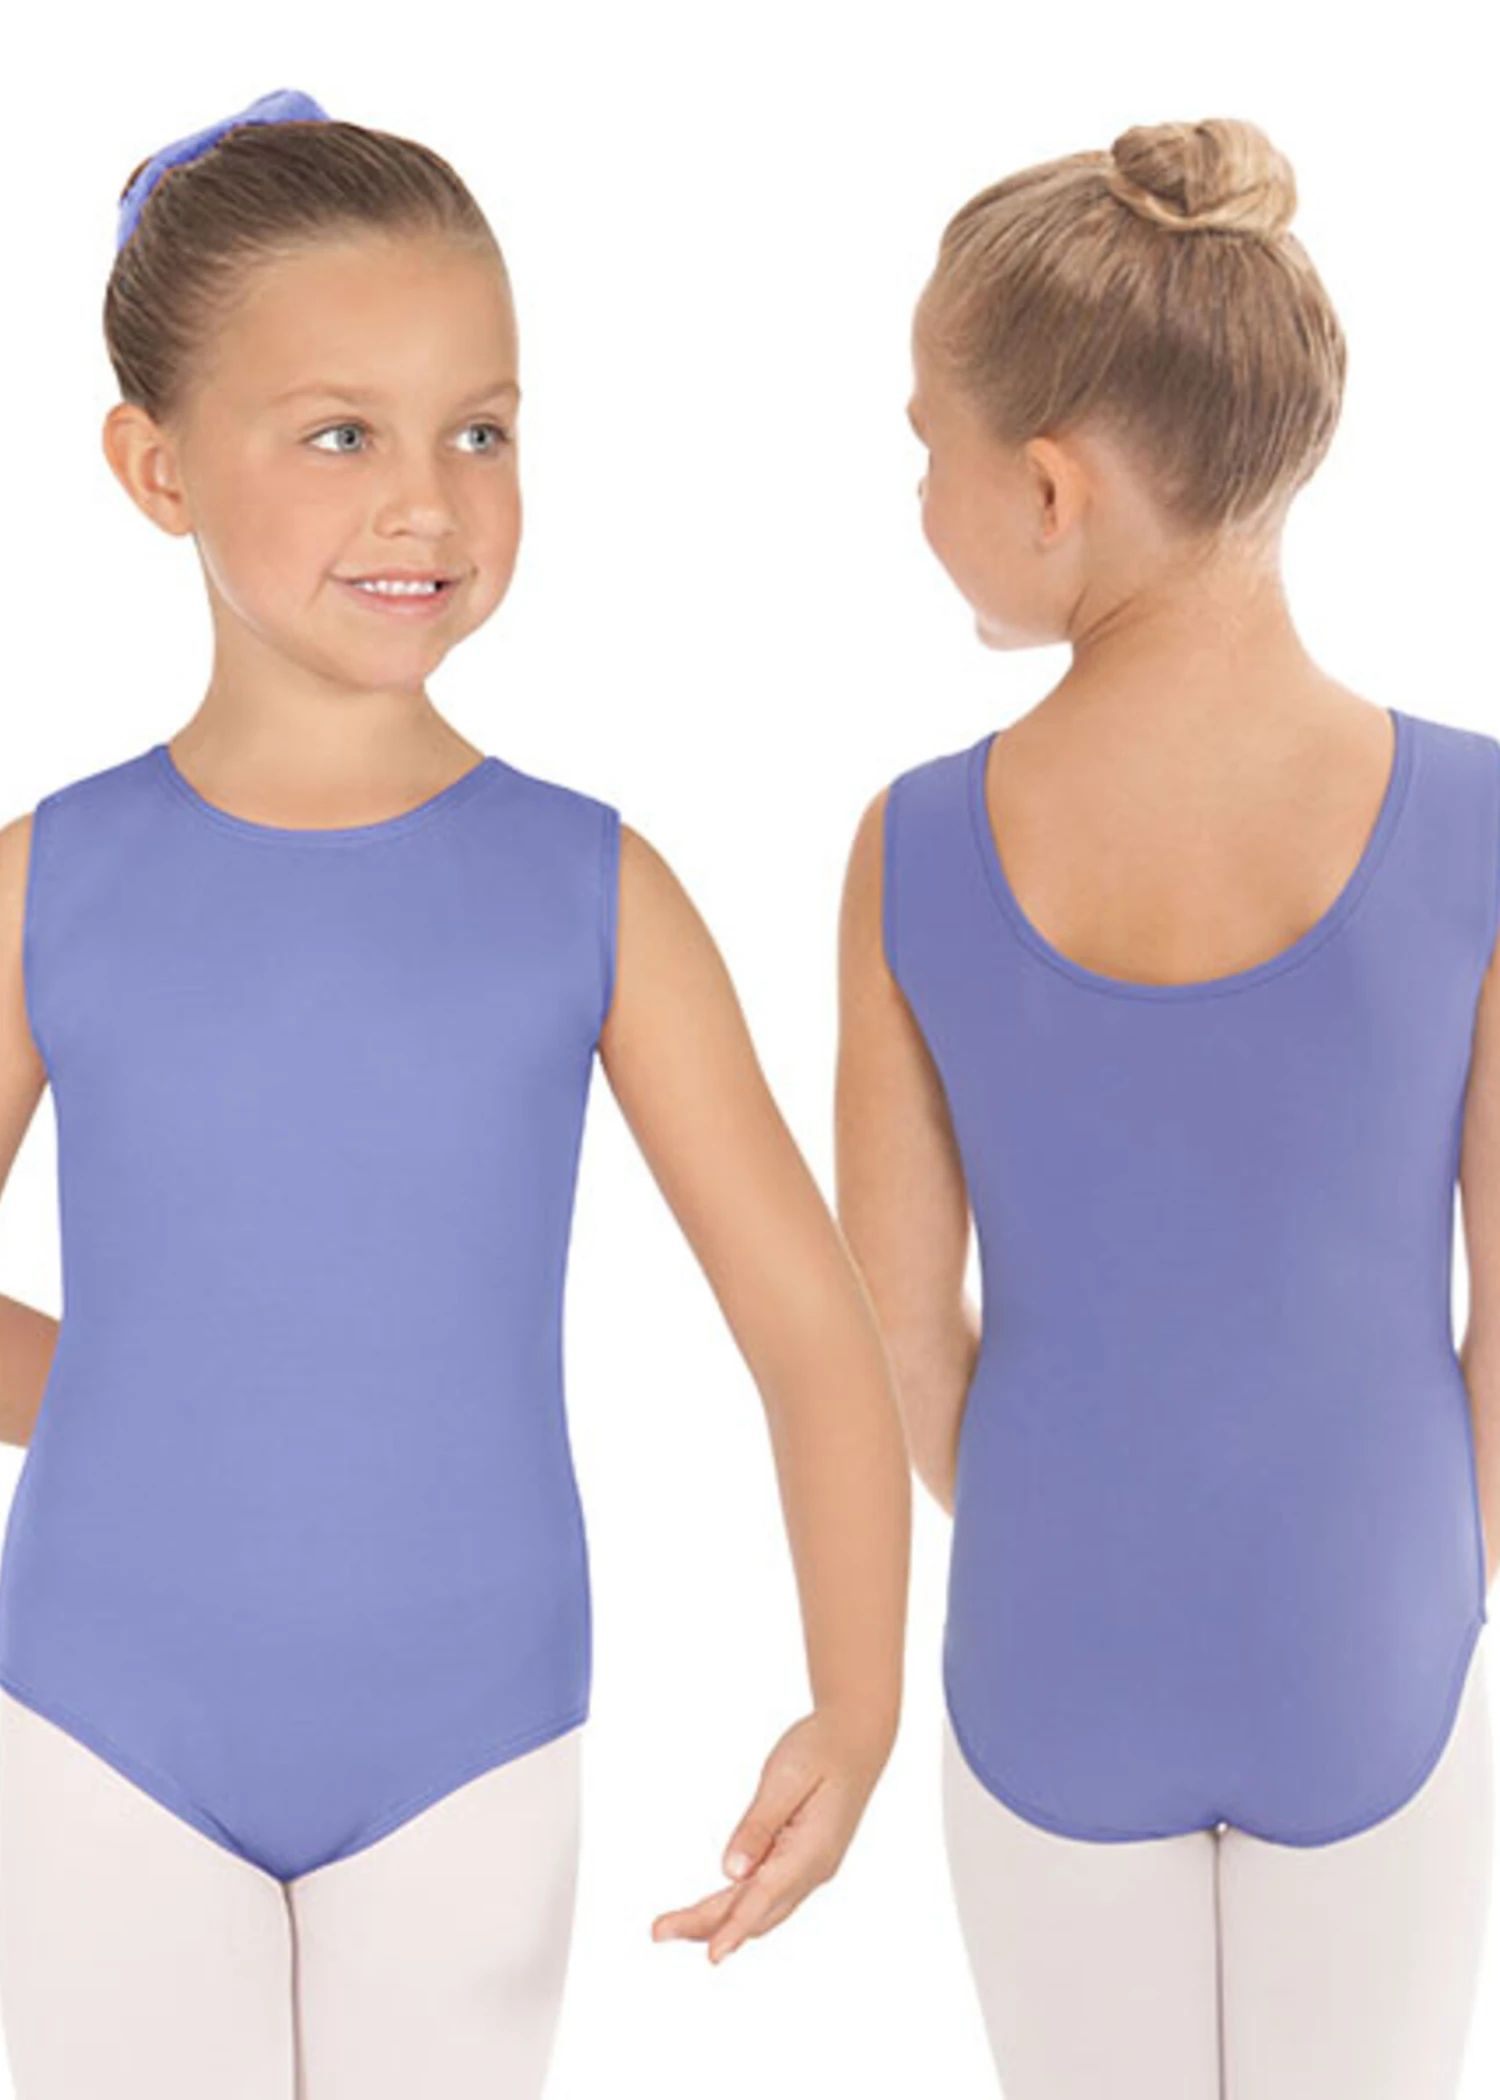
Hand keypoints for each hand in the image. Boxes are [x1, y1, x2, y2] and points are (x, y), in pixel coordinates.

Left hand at [650, 1703, 892, 1962]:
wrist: (856, 1738)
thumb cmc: (822, 1749)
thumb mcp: (786, 1777)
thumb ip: (758, 1825)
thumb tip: (730, 1871)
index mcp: (813, 1850)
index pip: (765, 1898)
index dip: (735, 1928)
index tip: (712, 1957)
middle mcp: (813, 1869)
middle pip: (755, 1911)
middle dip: (708, 1926)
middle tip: (660, 1930)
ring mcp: (809, 1868)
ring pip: (759, 1907)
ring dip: (719, 1920)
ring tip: (673, 1925)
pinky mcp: (801, 1861)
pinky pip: (765, 1893)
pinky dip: (736, 1905)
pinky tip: (713, 1911)